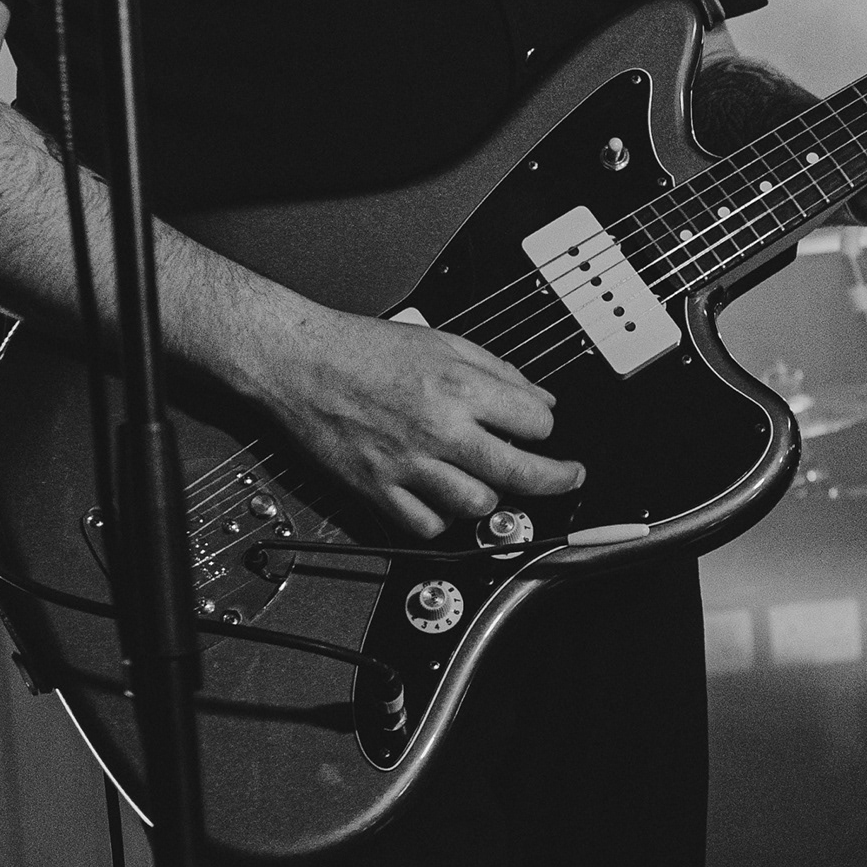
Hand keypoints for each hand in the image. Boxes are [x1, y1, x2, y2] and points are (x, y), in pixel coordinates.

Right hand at [253, 310, 584, 539]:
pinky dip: (442, 520)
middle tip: (568, 479)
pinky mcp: (377, 489)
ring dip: (492, 498)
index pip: (538, 423)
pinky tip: (444, 502)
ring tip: (488, 483)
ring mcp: (408, 464)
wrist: (298, 362)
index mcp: (459, 387)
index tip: (541, 430)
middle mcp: (439, 429)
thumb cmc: (362, 348)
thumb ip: (498, 370)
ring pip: (479, 506)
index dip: (546, 426)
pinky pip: (427, 526)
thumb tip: (540, 398)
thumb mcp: (442, 340)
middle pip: (522, 473)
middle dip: (558, 480)